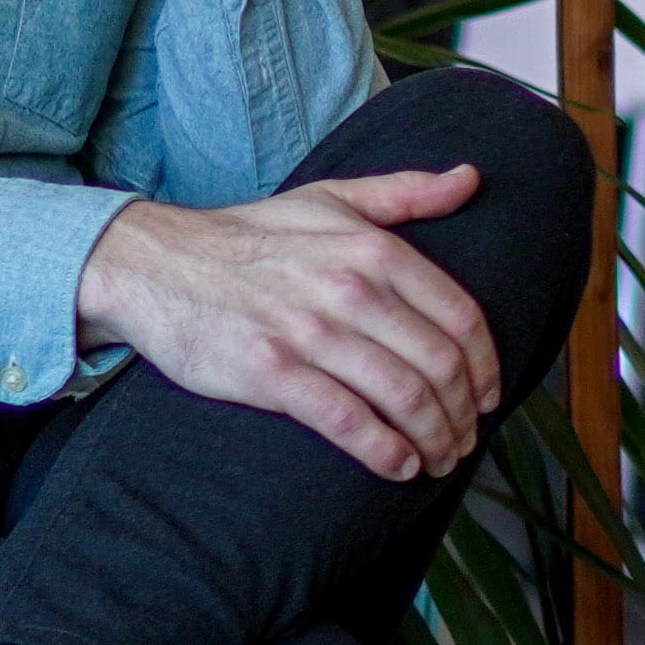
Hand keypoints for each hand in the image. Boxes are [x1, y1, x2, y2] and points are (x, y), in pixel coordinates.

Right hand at [78, 168, 501, 476]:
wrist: (154, 263)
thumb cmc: (251, 237)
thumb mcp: (331, 199)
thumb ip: (406, 192)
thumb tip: (471, 177)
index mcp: (374, 250)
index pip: (461, 317)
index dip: (487, 367)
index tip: (490, 396)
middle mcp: (350, 290)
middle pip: (441, 365)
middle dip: (465, 413)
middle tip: (467, 439)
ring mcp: (310, 333)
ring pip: (403, 397)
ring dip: (436, 438)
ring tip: (442, 459)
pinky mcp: (271, 373)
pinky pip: (348, 422)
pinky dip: (386, 452)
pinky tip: (401, 467)